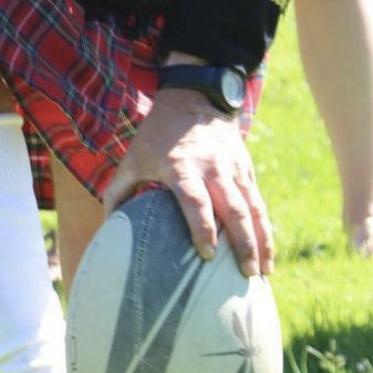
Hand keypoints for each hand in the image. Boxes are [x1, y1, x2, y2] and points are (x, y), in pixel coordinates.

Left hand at [102, 87, 274, 275]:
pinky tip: (266, 253)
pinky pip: (258, 202)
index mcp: (183, 167)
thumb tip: (106, 228)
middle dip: (243, 243)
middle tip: (245, 274)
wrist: (195, 97)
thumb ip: (118, 192)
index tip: (208, 254)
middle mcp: (214, 169)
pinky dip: (264, 228)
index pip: (197, 201)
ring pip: (253, 208)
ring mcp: (234, 169)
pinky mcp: (246, 169)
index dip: (203, 227)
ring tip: (263, 272)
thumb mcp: (133, 157)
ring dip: (262, 241)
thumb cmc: (157, 134)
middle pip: (234, 209)